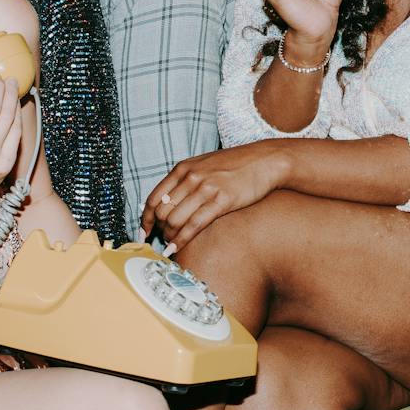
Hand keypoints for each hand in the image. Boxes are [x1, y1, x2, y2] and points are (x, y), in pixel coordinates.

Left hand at [142, 141, 286, 249]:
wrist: (265, 160)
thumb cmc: (236, 165)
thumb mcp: (204, 165)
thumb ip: (185, 180)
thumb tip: (167, 202)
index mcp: (183, 168)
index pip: (154, 198)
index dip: (145, 219)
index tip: (144, 232)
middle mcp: (191, 177)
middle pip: (162, 211)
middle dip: (159, 230)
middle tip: (162, 240)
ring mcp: (206, 189)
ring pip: (175, 220)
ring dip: (169, 237)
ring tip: (171, 246)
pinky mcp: (222, 201)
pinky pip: (194, 225)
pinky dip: (181, 240)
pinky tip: (177, 249)